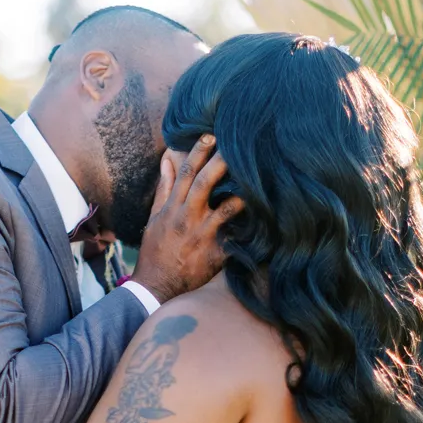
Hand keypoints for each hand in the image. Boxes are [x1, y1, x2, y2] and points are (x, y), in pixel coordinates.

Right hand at [130, 134, 243, 303]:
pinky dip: (250, 228)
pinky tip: (268, 217)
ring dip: (242, 193)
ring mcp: (202, 236)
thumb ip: (164, 189)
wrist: (156, 287)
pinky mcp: (215, 254)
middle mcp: (187, 217)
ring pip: (225, 209)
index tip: (210, 136)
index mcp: (172, 207)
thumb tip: (166, 160)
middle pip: (204, 183)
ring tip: (260, 178)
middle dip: (220, 162)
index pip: (185, 173)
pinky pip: (237, 238)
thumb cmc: (156, 250)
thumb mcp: (154, 218)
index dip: (198, 152)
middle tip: (236, 144)